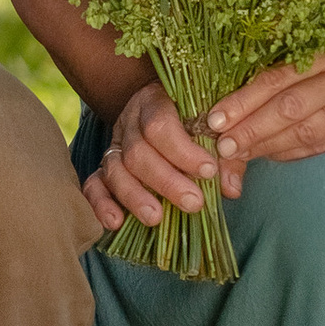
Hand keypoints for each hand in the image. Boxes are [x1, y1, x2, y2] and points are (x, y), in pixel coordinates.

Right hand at [84, 78, 234, 225]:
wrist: (164, 112)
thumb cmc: (196, 122)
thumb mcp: (214, 129)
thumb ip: (226, 157)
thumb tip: (231, 188)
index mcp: (155, 102)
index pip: (160, 124)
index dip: (183, 150)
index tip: (209, 171)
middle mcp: (129, 123)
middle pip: (138, 152)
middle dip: (166, 180)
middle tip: (193, 203)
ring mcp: (113, 147)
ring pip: (116, 170)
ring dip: (135, 196)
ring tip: (156, 218)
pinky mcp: (103, 169)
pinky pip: (93, 185)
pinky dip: (102, 204)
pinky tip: (116, 222)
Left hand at [206, 16, 324, 168]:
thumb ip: (299, 56)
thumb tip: (247, 80)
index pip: (278, 78)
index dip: (245, 99)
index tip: (215, 116)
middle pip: (287, 110)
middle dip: (250, 129)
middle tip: (218, 145)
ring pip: (303, 132)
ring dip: (267, 146)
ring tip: (235, 155)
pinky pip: (322, 145)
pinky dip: (293, 152)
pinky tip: (269, 157)